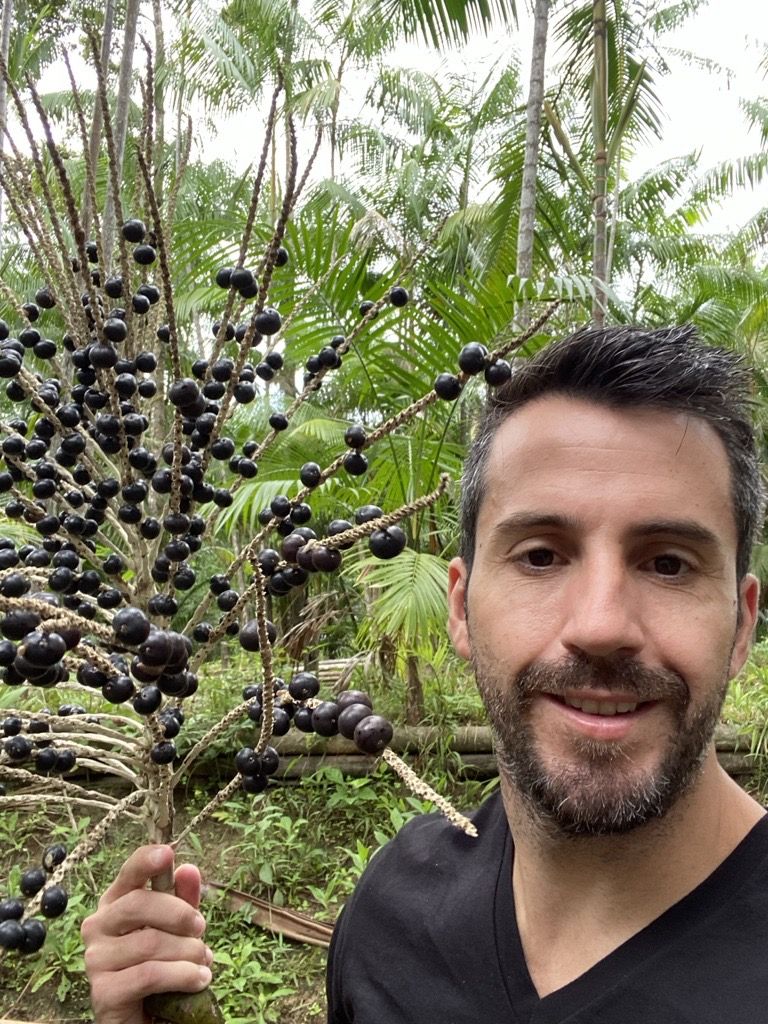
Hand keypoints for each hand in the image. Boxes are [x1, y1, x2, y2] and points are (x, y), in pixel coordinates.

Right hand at [81, 844, 212, 1023]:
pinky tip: (199, 981)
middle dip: (180, 914)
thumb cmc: (162, 965)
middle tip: (201, 929)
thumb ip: (183, 901)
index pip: (127, 874)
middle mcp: (97, 926)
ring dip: (188, 952)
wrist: (147, 1017)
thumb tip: (188, 869)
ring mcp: (95, 960)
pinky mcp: (102, 993)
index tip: (167, 853)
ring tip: (203, 964)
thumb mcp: (179, 930)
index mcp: (115, 904)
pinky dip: (182, 976)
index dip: (145, 861)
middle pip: (139, 904)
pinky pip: (149, 974)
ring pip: (149, 942)